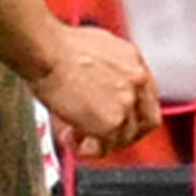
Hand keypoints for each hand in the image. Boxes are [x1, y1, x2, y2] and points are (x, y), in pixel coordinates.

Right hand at [27, 24, 161, 157]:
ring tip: (77, 134)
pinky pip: (104, 147)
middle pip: (147, 121)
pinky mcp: (111, 122)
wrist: (47, 52)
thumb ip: (108, 70)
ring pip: (124, 137)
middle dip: (126, 133)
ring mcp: (127, 103)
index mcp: (135, 61)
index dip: (133, 113)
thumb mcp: (96, 49)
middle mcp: (138, 82)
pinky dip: (87, 148)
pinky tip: (71, 138)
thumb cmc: (57, 47)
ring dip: (101, 140)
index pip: (149, 97)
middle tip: (104, 137)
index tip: (120, 119)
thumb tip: (101, 85)